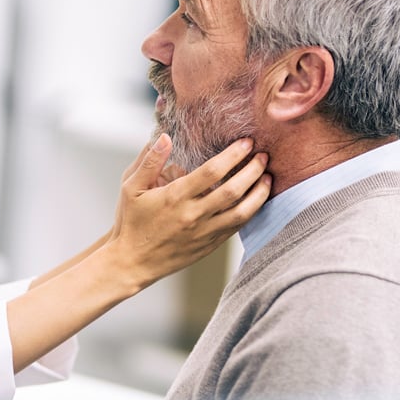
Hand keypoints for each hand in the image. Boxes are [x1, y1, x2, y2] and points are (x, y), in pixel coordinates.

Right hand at [105, 134, 269, 294]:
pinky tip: (256, 199)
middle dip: (253, 170)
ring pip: (242, 212)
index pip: (211, 171)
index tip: (246, 142)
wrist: (133, 262)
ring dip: (259, 193)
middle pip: (233, 190)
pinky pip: (237, 227)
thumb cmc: (131, 222)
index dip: (232, 155)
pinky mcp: (210, 245)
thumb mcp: (131, 188)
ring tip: (268, 177)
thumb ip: (149, 161)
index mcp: (174, 197)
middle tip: (263, 155)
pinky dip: (251, 211)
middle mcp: (193, 215)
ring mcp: (204, 232)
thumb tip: (165, 137)